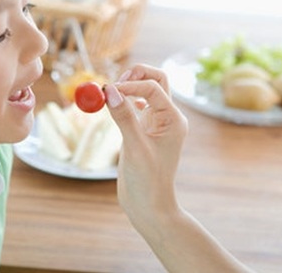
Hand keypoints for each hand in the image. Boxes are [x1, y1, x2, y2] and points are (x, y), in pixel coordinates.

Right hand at [104, 64, 187, 228]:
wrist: (149, 206)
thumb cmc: (148, 181)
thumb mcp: (134, 147)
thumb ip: (123, 116)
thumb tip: (109, 89)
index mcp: (173, 119)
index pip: (153, 88)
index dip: (130, 84)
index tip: (107, 91)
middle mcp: (167, 118)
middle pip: (157, 80)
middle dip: (136, 75)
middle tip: (114, 84)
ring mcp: (156, 123)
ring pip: (146, 91)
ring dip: (129, 86)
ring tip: (109, 94)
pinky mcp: (144, 130)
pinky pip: (136, 105)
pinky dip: (124, 100)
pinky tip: (113, 106)